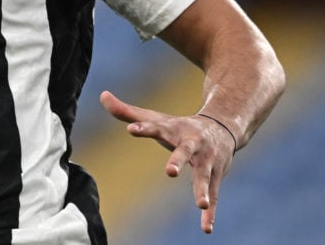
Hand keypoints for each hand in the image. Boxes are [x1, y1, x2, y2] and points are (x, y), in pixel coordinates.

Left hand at [99, 90, 234, 233]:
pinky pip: (214, 195)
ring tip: (200, 204)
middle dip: (178, 160)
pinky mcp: (215, 175)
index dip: (143, 128)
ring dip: (202, 189)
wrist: (223, 127)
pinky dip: (210, 212)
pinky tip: (206, 228)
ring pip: (204, 175)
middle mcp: (192, 143)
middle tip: (170, 172)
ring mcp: (206, 160)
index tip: (131, 129)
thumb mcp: (155, 118)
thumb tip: (102, 95)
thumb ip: (127, 112)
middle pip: (184, 151)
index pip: (155, 127)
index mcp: (173, 129)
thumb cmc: (180, 126)